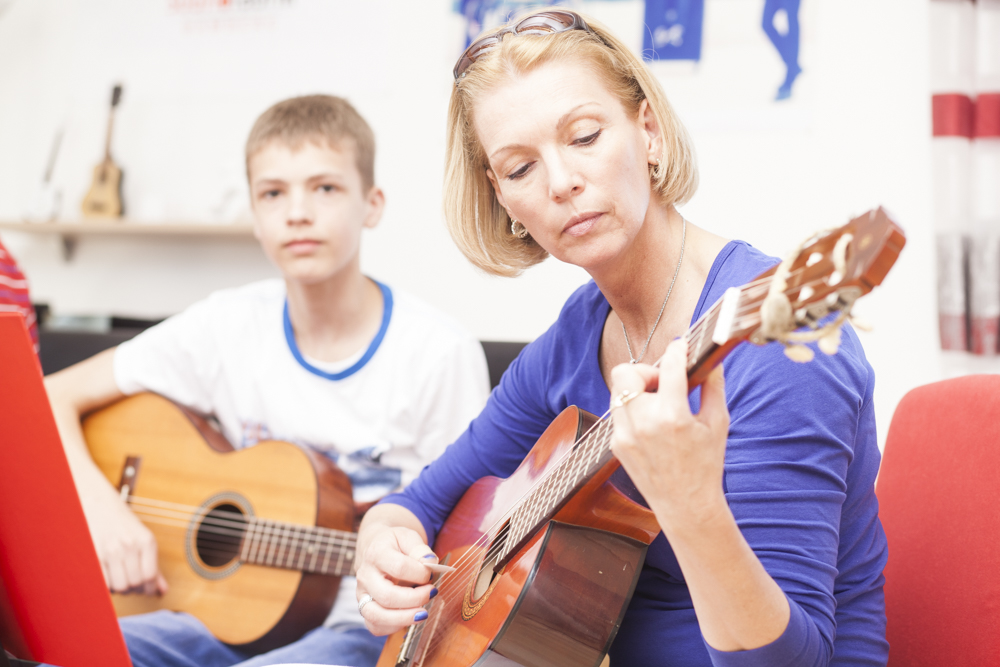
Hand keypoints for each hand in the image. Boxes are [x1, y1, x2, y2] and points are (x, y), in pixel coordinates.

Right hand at [79, 482, 167, 594]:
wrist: (96, 502)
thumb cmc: (121, 522)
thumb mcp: (142, 538)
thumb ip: (152, 565)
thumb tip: (163, 591)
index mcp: (146, 541)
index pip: (150, 576)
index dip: (148, 588)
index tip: (145, 590)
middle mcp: (130, 545)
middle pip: (135, 584)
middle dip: (133, 589)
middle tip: (130, 584)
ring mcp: (110, 550)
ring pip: (119, 586)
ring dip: (119, 588)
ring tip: (118, 579)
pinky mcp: (93, 554)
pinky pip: (102, 582)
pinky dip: (105, 585)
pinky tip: (107, 577)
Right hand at [355, 525, 437, 635]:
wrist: (374, 548)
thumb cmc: (394, 544)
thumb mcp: (407, 537)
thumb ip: (420, 549)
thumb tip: (430, 562)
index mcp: (376, 554)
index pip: (399, 568)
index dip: (420, 573)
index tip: (431, 573)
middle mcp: (365, 576)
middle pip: (387, 596)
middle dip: (415, 599)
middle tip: (431, 593)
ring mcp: (362, 594)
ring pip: (376, 615)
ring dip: (403, 618)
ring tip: (422, 614)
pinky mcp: (364, 608)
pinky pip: (374, 626)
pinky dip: (393, 627)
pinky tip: (408, 618)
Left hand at [609, 337, 730, 533]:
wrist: (685, 506)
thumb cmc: (706, 465)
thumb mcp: (717, 424)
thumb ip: (713, 387)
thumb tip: (712, 360)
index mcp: (672, 417)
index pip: (669, 367)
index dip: (677, 351)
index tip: (681, 346)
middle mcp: (643, 423)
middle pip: (625, 372)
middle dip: (645, 370)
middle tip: (663, 383)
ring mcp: (625, 435)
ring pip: (618, 391)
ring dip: (637, 389)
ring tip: (659, 402)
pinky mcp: (616, 444)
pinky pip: (619, 413)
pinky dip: (634, 410)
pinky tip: (652, 423)